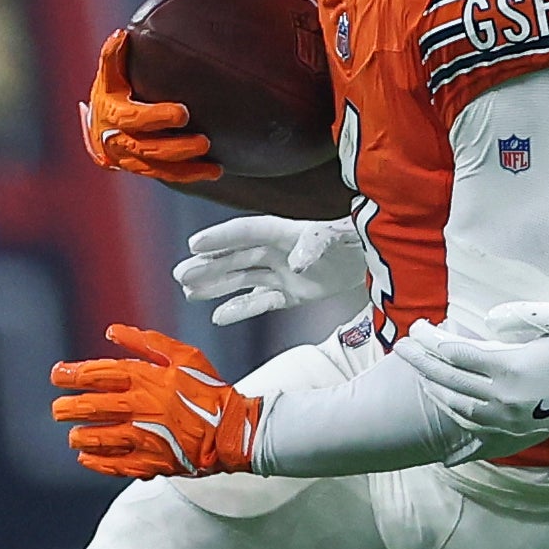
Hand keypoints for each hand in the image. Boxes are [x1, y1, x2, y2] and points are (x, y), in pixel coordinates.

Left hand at [50, 324, 259, 477]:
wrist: (234, 430)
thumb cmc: (210, 391)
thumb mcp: (184, 356)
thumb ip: (146, 342)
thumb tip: (112, 331)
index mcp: (146, 379)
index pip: (98, 374)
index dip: (73, 374)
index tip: (58, 375)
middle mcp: (140, 408)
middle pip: (91, 407)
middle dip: (68, 408)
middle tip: (58, 409)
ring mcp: (143, 437)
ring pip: (97, 437)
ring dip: (79, 436)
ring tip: (74, 435)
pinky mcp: (150, 462)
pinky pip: (114, 464)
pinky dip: (96, 462)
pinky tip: (86, 458)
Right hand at [81, 29, 220, 184]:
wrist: (101, 129)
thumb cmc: (112, 93)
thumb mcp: (110, 75)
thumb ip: (113, 57)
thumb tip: (121, 35)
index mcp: (112, 113)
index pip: (133, 118)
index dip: (157, 117)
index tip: (184, 113)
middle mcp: (118, 140)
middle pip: (147, 148)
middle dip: (177, 147)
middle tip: (204, 142)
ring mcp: (131, 159)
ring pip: (158, 167)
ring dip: (187, 166)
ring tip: (214, 164)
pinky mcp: (145, 169)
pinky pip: (167, 176)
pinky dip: (191, 175)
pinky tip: (214, 171)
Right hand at [174, 214, 365, 326]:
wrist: (368, 260)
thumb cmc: (349, 240)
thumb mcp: (335, 238)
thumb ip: (315, 246)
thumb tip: (298, 261)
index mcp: (281, 231)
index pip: (245, 231)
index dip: (221, 238)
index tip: (194, 244)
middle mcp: (275, 251)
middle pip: (235, 258)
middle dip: (208, 266)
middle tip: (180, 275)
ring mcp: (279, 272)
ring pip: (241, 280)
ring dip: (216, 286)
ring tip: (189, 293)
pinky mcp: (289, 293)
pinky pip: (260, 301)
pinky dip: (241, 309)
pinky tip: (218, 317)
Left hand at [396, 302, 548, 448]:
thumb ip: (518, 316)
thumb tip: (488, 323)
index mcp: (509, 367)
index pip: (456, 353)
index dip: (432, 340)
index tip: (418, 327)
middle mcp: (502, 397)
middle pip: (448, 379)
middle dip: (421, 362)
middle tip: (402, 346)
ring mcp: (506, 418)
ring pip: (457, 405)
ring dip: (434, 388)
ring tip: (419, 373)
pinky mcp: (514, 430)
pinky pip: (474, 425)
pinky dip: (453, 414)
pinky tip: (442, 404)